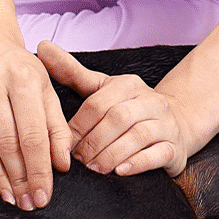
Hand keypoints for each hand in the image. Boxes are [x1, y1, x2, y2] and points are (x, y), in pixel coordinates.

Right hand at [0, 28, 71, 208]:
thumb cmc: (19, 71)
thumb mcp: (45, 90)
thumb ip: (57, 126)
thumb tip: (62, 165)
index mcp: (25, 78)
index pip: (35, 134)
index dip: (40, 169)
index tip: (44, 195)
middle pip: (9, 141)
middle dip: (21, 177)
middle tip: (28, 202)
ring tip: (9, 196)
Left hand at [38, 42, 197, 177]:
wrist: (176, 124)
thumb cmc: (130, 108)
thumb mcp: (102, 89)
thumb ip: (72, 72)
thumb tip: (42, 46)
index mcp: (129, 85)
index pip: (99, 103)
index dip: (79, 126)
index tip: (65, 143)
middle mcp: (151, 101)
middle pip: (118, 118)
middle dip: (94, 142)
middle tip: (78, 160)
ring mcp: (166, 124)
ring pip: (138, 136)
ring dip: (112, 154)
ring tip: (95, 168)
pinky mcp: (176, 147)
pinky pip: (158, 154)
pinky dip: (138, 163)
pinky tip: (120, 171)